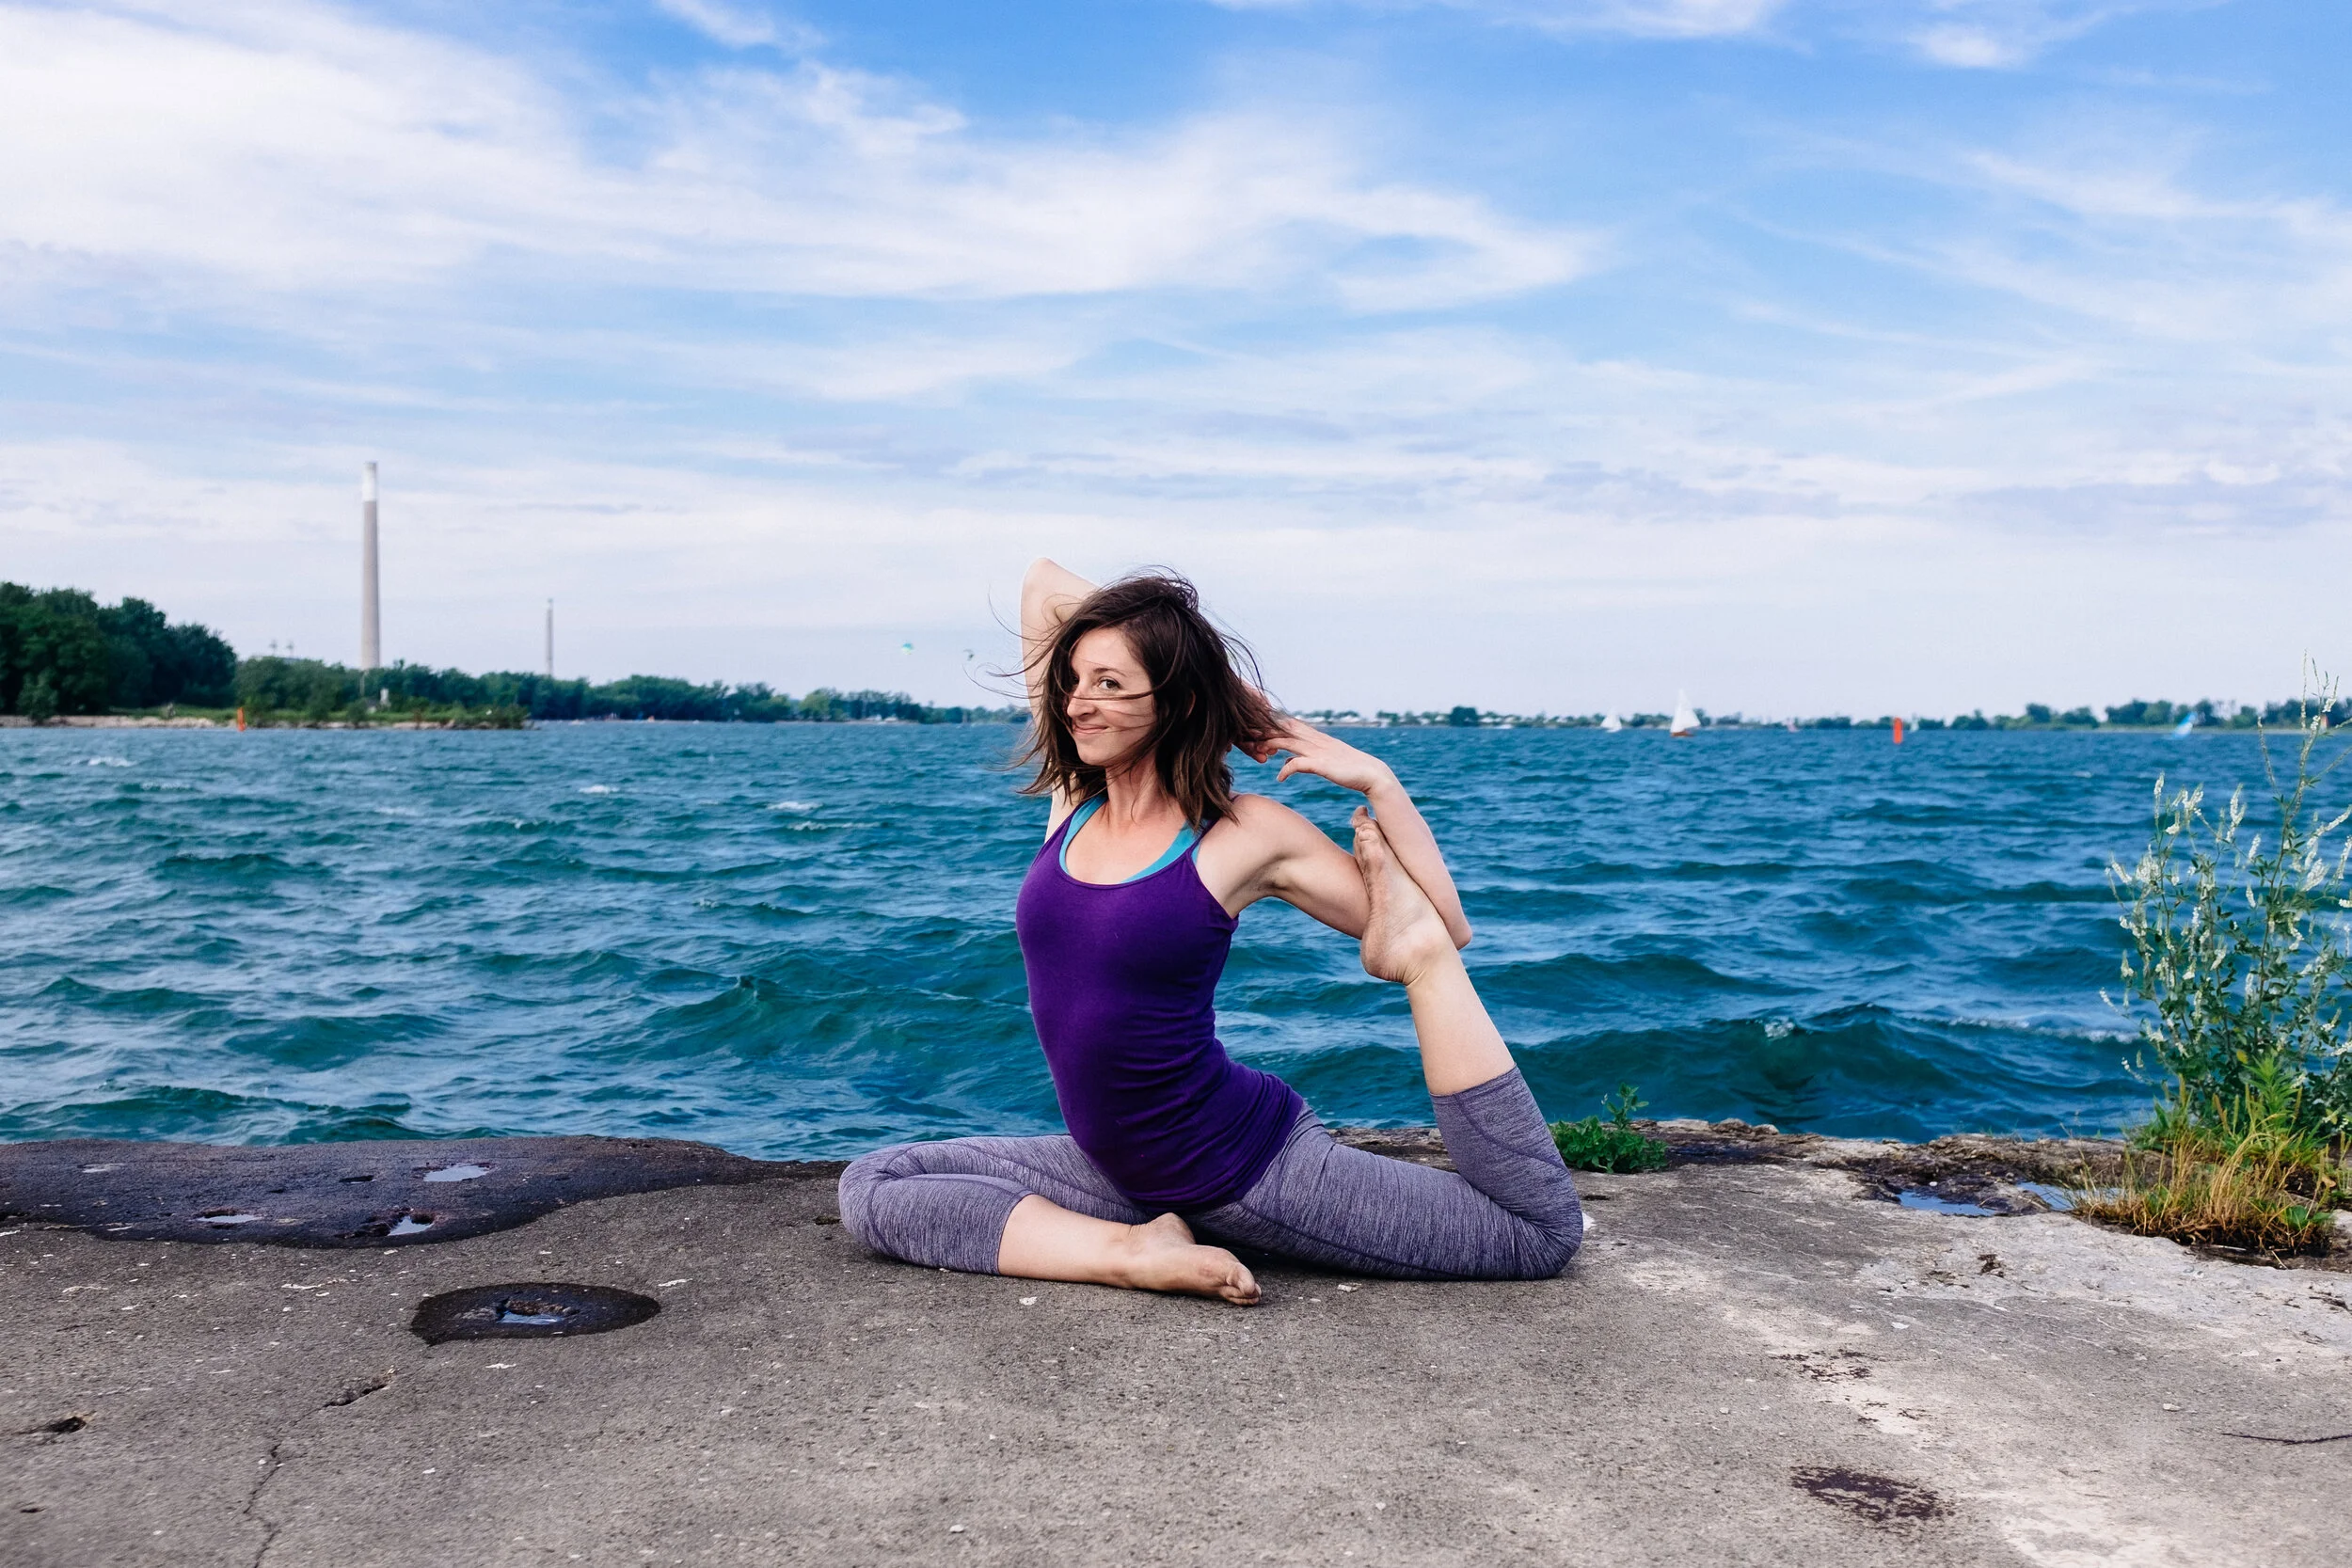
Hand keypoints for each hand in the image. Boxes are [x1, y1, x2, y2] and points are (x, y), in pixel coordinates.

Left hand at [1251, 719, 1395, 795]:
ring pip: (1288, 742)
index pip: (1288, 724)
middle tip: (1247, 734)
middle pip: (1285, 728)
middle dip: (1265, 730)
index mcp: (1315, 737)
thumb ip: (1302, 758)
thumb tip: (1285, 761)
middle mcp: (1315, 740)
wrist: (1371, 774)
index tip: (1253, 726)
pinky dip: (1286, 769)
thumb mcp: (1321, 761)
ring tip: (1257, 750)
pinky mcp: (1322, 764)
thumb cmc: (1347, 769)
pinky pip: (1298, 764)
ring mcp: (1319, 751)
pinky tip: (1280, 778)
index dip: (1270, 723)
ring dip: (1270, 744)